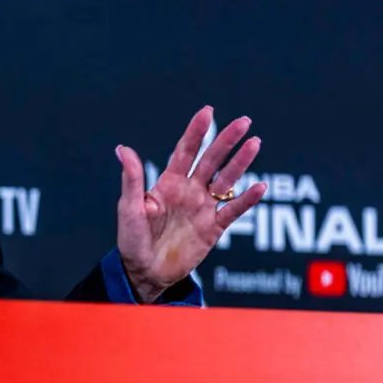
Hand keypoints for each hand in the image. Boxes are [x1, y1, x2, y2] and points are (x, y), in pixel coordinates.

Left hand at [116, 106, 265, 301]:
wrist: (144, 271)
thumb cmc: (132, 239)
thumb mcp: (129, 208)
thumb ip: (132, 179)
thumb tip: (122, 149)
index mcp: (168, 183)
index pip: (185, 151)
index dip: (196, 132)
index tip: (208, 111)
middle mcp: (189, 191)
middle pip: (211, 161)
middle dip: (226, 141)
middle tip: (244, 121)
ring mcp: (203, 208)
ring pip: (226, 181)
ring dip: (240, 163)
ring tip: (255, 143)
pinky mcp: (213, 229)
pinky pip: (233, 211)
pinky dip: (246, 200)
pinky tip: (259, 187)